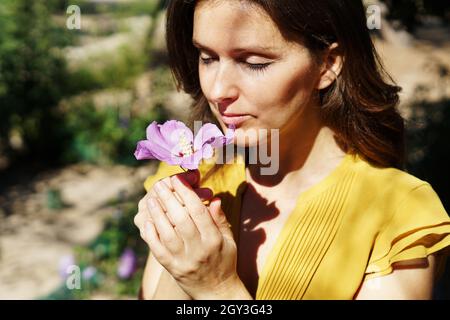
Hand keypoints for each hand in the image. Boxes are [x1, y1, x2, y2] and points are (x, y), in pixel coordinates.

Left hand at [134, 170, 246, 298]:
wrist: (216, 291)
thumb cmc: (224, 261)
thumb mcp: (229, 240)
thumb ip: (220, 220)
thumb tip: (215, 199)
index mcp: (214, 240)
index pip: (199, 212)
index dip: (187, 194)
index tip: (178, 180)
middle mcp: (199, 250)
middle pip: (181, 220)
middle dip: (169, 199)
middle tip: (161, 185)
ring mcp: (184, 260)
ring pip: (168, 234)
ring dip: (158, 214)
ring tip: (152, 199)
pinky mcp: (172, 268)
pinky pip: (158, 250)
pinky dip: (151, 235)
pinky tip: (147, 221)